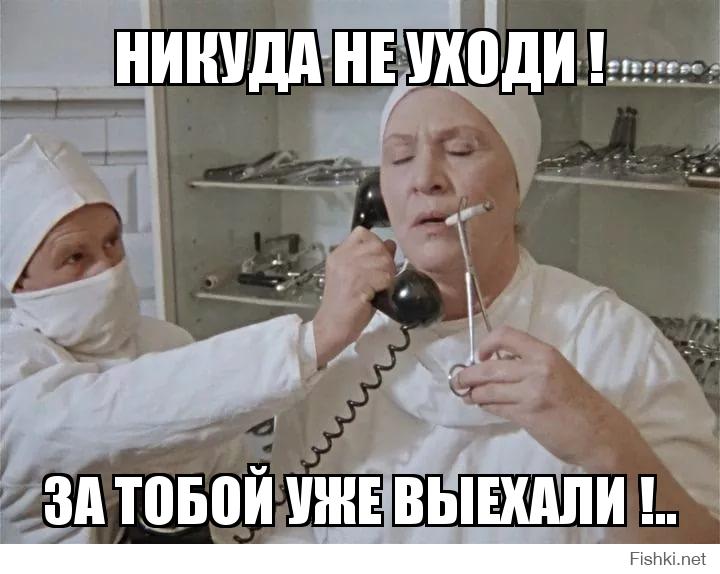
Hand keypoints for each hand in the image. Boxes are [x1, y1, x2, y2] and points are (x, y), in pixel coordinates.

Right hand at [313, 227, 396, 366]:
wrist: (332, 326)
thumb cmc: (346, 303)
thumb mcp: (357, 275)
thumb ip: (371, 258)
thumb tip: (391, 244)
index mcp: (339, 253)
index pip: (362, 232)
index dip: (376, 243)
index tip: (377, 260)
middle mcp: (342, 258)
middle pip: (376, 245)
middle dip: (386, 260)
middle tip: (383, 277)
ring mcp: (349, 270)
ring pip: (383, 261)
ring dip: (388, 274)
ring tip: (381, 287)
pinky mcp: (357, 284)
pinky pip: (384, 277)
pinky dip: (386, 286)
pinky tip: (379, 294)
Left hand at [454, 326, 635, 469]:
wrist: (601, 433)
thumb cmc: (579, 402)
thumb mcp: (558, 371)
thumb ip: (529, 365)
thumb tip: (494, 364)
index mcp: (545, 353)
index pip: (505, 335)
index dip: (486, 344)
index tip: (480, 355)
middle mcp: (537, 369)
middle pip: (488, 368)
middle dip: (468, 375)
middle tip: (459, 380)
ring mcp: (531, 393)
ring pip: (488, 390)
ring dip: (473, 393)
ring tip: (469, 395)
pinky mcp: (527, 416)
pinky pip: (496, 407)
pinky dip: (486, 406)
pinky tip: (485, 406)